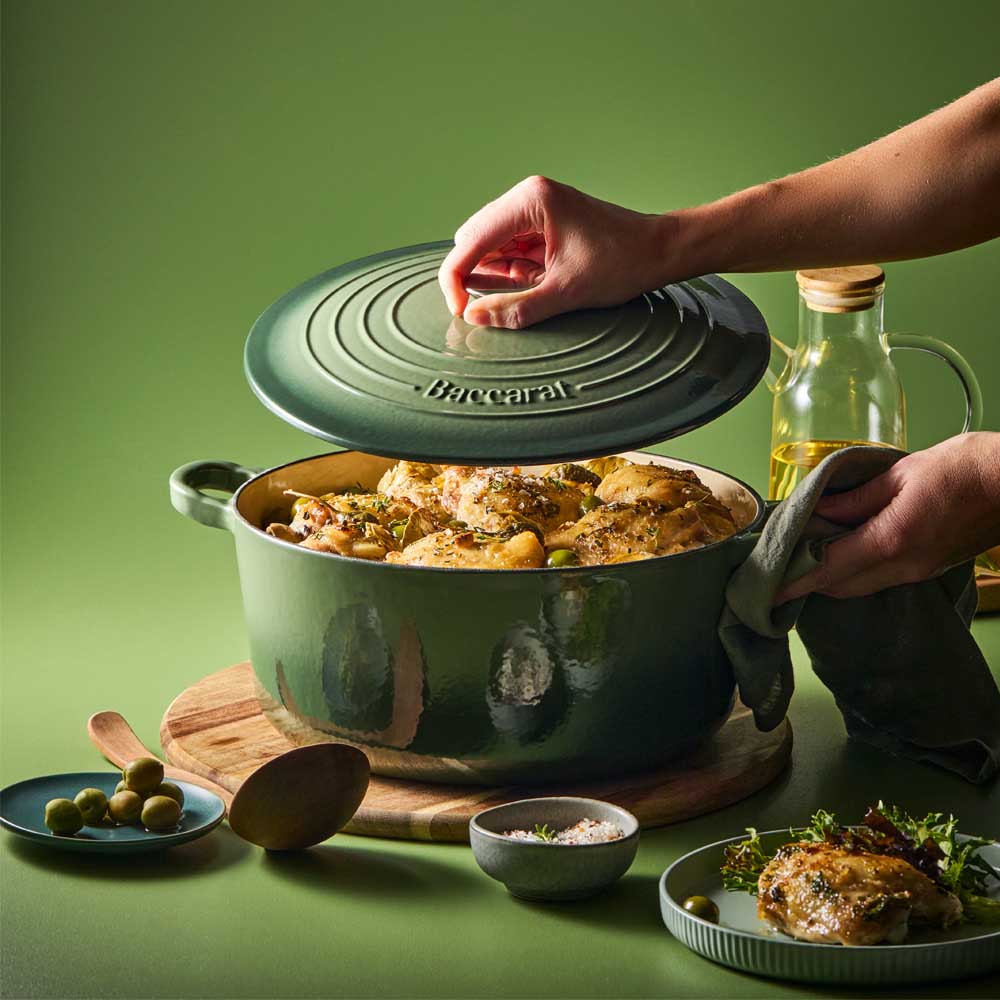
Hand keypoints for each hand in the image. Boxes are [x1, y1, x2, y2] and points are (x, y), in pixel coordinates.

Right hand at [437, 175, 669, 328]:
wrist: (658, 252)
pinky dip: (509, 272)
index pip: (471, 240)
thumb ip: (516, 309)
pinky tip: (530, 284)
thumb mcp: (566, 293)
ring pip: (487, 245)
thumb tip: (475, 318)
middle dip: (473, 275)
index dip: (456, 278)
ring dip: (493, 275)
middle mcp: (526, 197)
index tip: (459, 309)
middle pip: (472, 239)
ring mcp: (532, 209)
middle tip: (489, 308)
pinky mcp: (539, 223)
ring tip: (527, 291)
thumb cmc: (622, 263)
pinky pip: (507, 250)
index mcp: (530, 201)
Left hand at [777, 432, 999, 601]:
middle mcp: (904, 566)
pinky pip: (881, 579)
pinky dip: (855, 571)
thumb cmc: (965, 468)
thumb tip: (818, 508)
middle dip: (807, 579)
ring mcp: (919, 571)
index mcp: (891, 540)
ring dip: (831, 576)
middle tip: (781, 562)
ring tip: (805, 554)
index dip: (794, 581)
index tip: (768, 592)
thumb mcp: (901, 473)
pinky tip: (843, 550)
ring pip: (861, 586)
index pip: (828, 568)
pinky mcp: (930, 568)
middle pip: (840, 586)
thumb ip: (855, 496)